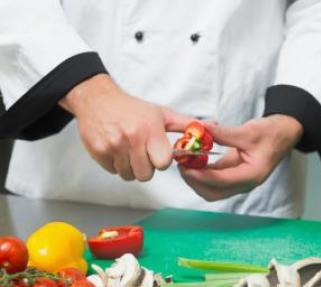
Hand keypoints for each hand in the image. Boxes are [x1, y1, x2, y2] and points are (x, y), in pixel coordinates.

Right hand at [60, 74, 193, 180]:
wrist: (98, 99)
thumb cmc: (132, 108)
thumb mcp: (162, 113)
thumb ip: (185, 125)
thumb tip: (210, 129)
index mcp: (150, 130)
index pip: (163, 163)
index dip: (162, 161)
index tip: (159, 153)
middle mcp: (132, 138)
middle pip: (146, 174)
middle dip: (147, 167)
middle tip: (143, 153)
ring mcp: (113, 146)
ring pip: (129, 175)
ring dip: (131, 167)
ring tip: (129, 150)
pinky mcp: (99, 152)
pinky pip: (113, 172)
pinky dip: (116, 165)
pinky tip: (117, 149)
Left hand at [179, 115, 302, 200]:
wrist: (283, 133)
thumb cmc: (272, 133)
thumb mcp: (248, 131)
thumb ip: (223, 133)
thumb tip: (201, 128)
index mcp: (252, 175)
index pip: (221, 181)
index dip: (201, 175)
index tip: (185, 166)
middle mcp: (245, 183)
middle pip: (213, 192)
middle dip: (194, 181)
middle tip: (182, 164)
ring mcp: (239, 181)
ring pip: (211, 189)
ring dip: (196, 178)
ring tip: (185, 161)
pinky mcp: (234, 175)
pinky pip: (214, 179)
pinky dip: (202, 172)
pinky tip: (194, 159)